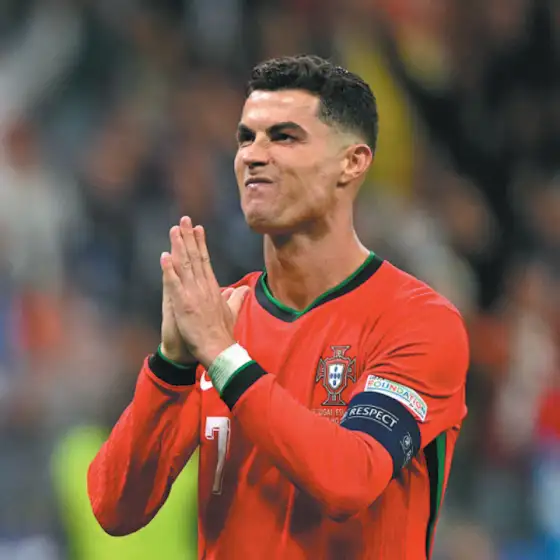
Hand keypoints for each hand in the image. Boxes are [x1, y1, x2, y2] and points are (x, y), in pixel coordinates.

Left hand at [161, 216, 248, 368]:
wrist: (219, 349)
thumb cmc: (223, 333)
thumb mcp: (232, 312)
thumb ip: (236, 299)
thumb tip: (244, 289)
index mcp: (213, 288)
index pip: (205, 260)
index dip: (200, 243)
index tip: (197, 228)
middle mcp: (203, 287)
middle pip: (195, 257)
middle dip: (189, 237)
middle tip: (184, 219)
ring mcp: (193, 295)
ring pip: (185, 266)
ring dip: (179, 246)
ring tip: (174, 230)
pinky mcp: (183, 304)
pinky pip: (174, 284)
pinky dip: (169, 270)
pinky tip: (164, 257)